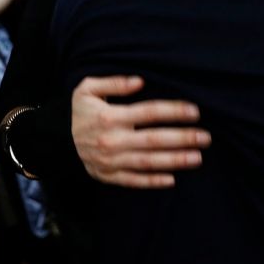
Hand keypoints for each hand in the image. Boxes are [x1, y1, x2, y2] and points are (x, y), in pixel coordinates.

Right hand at [71, 75, 208, 187]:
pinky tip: (172, 179)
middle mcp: (113, 140)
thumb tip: (139, 81)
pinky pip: (133, 181)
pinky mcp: (109, 176)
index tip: (195, 112)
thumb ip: (113, 83)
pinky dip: (152, 182)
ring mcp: (111, 161)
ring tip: (197, 158)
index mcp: (110, 117)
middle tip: (205, 137)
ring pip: (147, 162)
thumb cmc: (79, 112)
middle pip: (153, 139)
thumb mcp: (87, 89)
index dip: (173, 112)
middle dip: (182, 138)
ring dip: (174, 160)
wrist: (57, 142)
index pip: (148, 112)